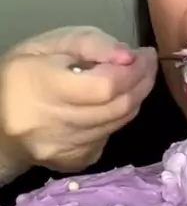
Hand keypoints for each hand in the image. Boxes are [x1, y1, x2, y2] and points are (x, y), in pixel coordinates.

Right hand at [0, 26, 157, 172]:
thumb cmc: (21, 75)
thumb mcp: (49, 44)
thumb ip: (90, 43)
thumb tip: (128, 56)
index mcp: (45, 88)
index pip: (105, 86)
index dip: (133, 71)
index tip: (144, 54)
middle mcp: (56, 125)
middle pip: (118, 108)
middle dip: (141, 83)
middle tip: (147, 65)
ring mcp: (66, 149)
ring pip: (118, 124)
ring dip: (133, 100)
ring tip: (132, 80)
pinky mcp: (74, 162)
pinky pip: (108, 138)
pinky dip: (115, 119)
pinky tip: (107, 106)